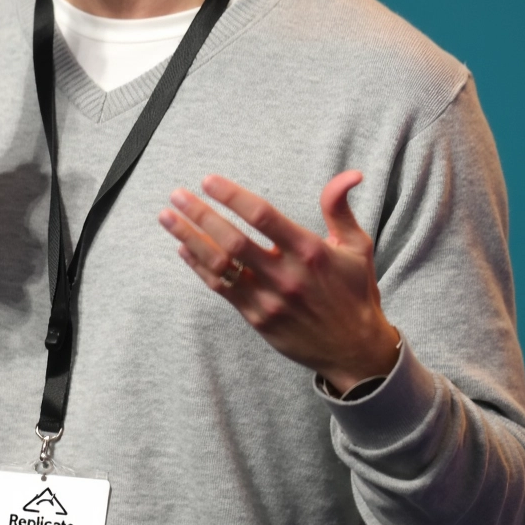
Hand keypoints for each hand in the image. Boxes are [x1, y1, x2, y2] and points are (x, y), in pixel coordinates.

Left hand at [159, 172, 399, 392]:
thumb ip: (340, 207)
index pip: (262, 215)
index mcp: (309, 251)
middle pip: (233, 239)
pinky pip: (222, 289)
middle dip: (200, 213)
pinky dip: (199, 267)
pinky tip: (183, 248)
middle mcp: (287, 275)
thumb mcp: (356, 246)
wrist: (355, 350)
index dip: (232, 196)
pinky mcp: (258, 319)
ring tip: (167, 217)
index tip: (207, 180)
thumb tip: (349, 173)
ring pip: (220, 265)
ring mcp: (269, 299)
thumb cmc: (354, 291)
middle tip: (177, 194)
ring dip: (189, 238)